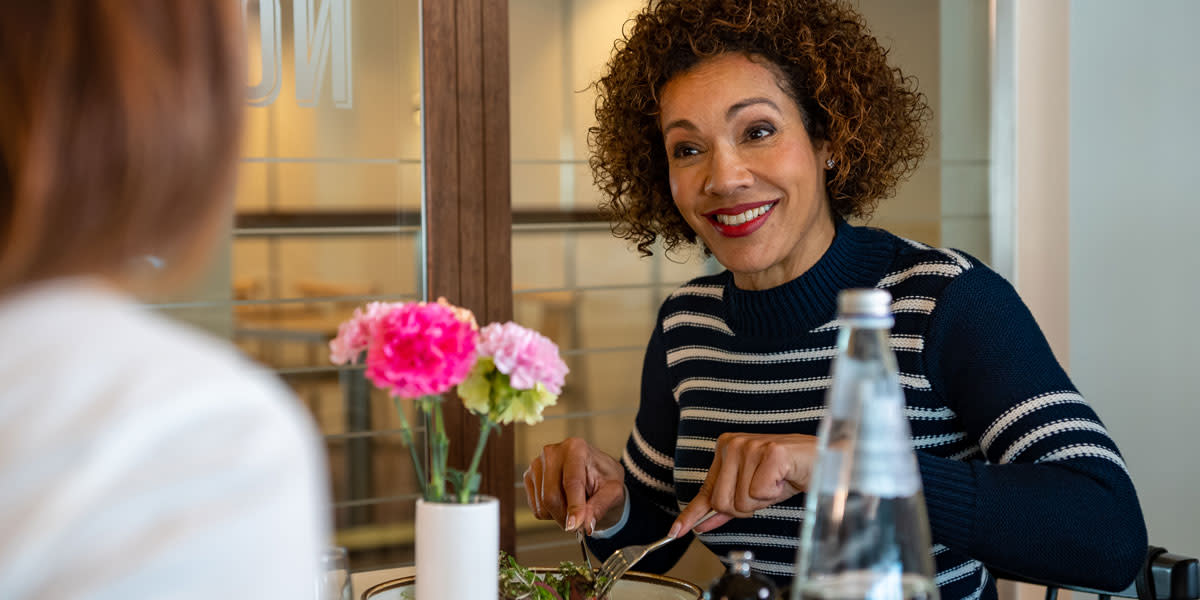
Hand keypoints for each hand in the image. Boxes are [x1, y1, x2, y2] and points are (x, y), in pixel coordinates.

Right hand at [523, 437, 624, 534]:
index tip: (575, 525)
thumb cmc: (605, 480)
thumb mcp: (614, 492)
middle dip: (567, 516)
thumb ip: (600, 506)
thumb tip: (586, 524)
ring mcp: (537, 464)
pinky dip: (551, 514)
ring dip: (561, 516)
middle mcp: (552, 452)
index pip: (572, 482)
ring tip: (575, 505)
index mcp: (576, 448)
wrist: (595, 476)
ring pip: (543, 506)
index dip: (574, 506)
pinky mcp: (529, 478)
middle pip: (551, 497)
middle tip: (582, 522)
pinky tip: (563, 501)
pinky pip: (537, 509)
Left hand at [670, 432, 817, 537]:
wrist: (824, 461)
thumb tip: (701, 524)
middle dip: (747, 507)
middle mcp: (733, 444)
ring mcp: (750, 445)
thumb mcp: (753, 493)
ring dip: (763, 500)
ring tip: (776, 482)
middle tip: (766, 490)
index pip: (705, 491)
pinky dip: (774, 493)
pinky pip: (759, 493)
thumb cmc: (789, 473)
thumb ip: (727, 507)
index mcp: (725, 449)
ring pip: (741, 500)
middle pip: (723, 502)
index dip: (691, 515)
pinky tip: (784, 478)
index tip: (676, 531)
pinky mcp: (770, 452)